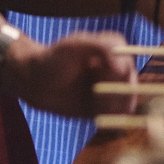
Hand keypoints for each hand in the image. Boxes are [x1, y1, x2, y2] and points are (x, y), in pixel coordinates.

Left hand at [5, 31, 133, 118]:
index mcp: (112, 50)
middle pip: (131, 82)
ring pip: (126, 101)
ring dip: (116, 106)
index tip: (114, 75)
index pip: (129, 59)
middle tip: (100, 95)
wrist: (32, 81)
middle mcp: (115, 70)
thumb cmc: (52, 59)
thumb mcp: (75, 45)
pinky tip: (97, 116)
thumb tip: (123, 68)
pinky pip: (115, 116)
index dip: (124, 69)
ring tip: (96, 105)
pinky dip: (111, 118)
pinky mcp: (102, 108)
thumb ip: (102, 47)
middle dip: (120, 91)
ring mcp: (110, 89)